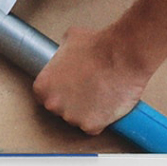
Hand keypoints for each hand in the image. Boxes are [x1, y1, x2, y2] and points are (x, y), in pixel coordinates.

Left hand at [32, 25, 152, 135]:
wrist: (123, 53)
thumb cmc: (99, 45)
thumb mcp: (71, 39)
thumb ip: (62, 54)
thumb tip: (65, 55)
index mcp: (43, 86)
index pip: (45, 94)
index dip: (60, 89)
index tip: (69, 85)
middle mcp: (53, 105)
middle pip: (60, 108)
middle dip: (72, 99)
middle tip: (87, 85)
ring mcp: (72, 117)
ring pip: (77, 118)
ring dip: (87, 109)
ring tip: (100, 91)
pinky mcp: (91, 126)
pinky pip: (94, 125)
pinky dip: (101, 117)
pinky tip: (107, 101)